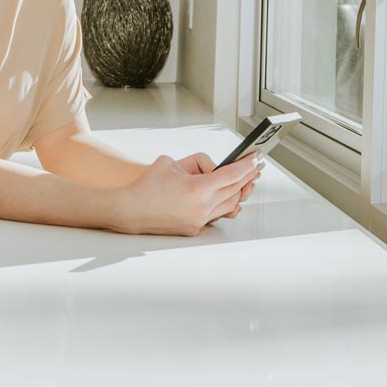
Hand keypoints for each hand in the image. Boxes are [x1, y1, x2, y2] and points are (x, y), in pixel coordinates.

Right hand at [111, 151, 260, 236]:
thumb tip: (212, 169)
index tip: (256, 158)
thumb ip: (196, 163)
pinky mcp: (194, 228)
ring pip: (229, 205)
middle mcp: (203, 206)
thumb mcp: (171, 162)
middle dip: (247, 177)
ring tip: (244, 182)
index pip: (232, 175)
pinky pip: (215, 214)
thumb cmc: (146, 186)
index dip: (247, 165)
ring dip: (237, 192)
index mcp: (198, 188)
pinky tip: (225, 197)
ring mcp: (199, 220)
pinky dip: (222, 204)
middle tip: (255, 168)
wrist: (130, 210)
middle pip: (235, 190)